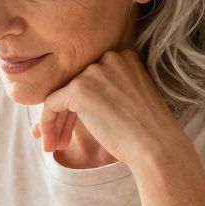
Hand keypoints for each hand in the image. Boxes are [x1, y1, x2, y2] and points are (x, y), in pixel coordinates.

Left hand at [31, 49, 185, 166]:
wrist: (157, 147)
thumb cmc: (148, 133)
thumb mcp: (129, 102)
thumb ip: (104, 94)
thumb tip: (69, 101)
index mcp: (125, 58)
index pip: (91, 78)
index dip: (80, 106)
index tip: (75, 128)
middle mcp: (109, 58)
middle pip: (74, 86)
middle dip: (66, 116)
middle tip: (62, 140)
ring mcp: (93, 72)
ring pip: (61, 96)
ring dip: (55, 122)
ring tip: (54, 146)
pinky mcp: (78, 89)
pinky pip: (51, 104)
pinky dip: (47, 123)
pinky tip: (50, 143)